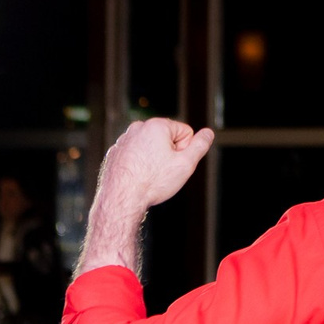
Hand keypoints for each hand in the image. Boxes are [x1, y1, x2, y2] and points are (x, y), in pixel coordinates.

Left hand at [96, 117, 215, 213]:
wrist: (121, 198)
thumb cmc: (153, 182)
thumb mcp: (186, 164)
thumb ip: (200, 145)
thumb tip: (208, 133)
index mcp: (156, 125)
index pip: (186, 132)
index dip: (185, 151)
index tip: (174, 164)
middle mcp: (138, 128)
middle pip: (167, 138)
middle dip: (169, 153)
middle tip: (163, 172)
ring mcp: (124, 139)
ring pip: (151, 147)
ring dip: (155, 159)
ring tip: (149, 176)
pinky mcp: (115, 152)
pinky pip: (136, 154)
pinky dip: (140, 164)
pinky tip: (137, 177)